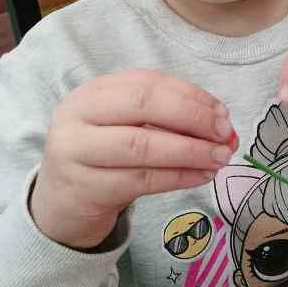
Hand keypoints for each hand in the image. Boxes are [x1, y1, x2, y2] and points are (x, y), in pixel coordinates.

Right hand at [32, 70, 237, 250]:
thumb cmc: (106, 157)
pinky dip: (178, 177)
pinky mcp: (84, 188)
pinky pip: (140, 180)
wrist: (62, 204)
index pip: (149, 82)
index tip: (223, 113)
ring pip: (142, 146)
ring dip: (190, 151)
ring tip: (220, 158)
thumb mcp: (128, 127)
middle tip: (225, 135)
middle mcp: (78, 115)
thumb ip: (168, 118)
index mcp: (93, 91)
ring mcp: (75, 152)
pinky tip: (201, 176)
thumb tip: (221, 122)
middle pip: (143, 105)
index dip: (191, 95)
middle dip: (193, 117)